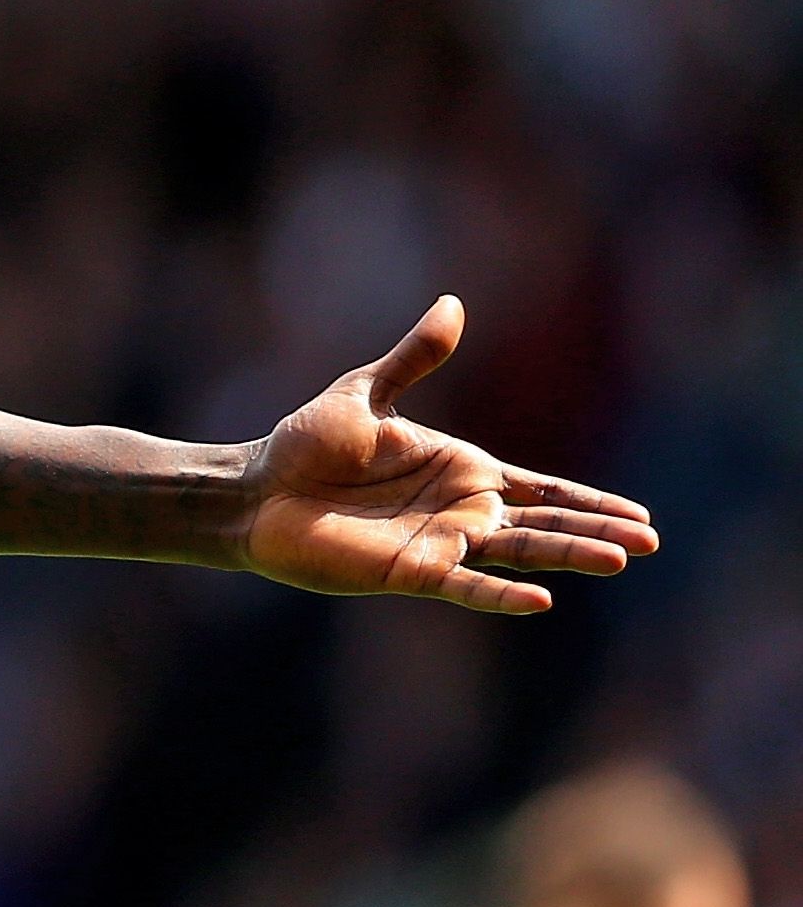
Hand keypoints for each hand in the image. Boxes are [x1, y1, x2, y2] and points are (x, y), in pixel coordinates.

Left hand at [241, 297, 657, 613]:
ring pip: (517, 552)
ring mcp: (437, 543)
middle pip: (543, 522)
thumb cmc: (305, 443)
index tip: (643, 516)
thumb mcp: (366, 392)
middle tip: (650, 542)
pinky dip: (500, 594)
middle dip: (596, 531)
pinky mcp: (407, 570)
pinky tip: (541, 602)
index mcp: (460, 470)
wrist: (255, 487)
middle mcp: (460, 511)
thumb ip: (415, 357)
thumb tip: (453, 304)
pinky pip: (464, 585)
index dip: (590, 501)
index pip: (542, 488)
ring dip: (566, 555)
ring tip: (620, 560)